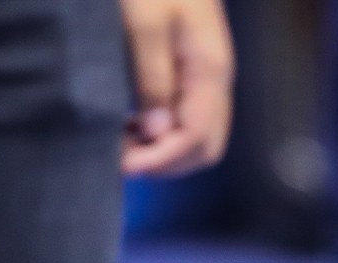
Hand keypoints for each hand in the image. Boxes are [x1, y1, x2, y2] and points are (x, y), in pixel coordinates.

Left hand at [119, 0, 234, 177]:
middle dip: (166, 164)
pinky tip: (133, 125)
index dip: (161, 160)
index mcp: (210, 74)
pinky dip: (164, 135)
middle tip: (121, 161)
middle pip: (205, 149)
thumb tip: (157, 132)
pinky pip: (189, 120)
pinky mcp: (196, 74)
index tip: (122, 165)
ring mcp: (210, 80)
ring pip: (199, 139)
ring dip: (164, 152)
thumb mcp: (145, 23)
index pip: (196, 139)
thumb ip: (152, 77)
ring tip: (123, 146)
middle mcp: (217, 83)